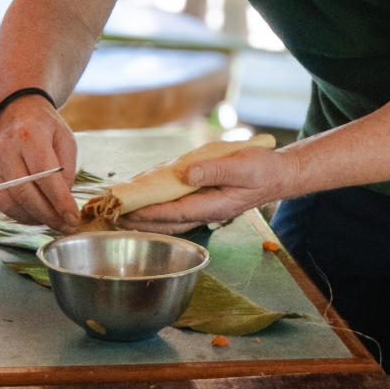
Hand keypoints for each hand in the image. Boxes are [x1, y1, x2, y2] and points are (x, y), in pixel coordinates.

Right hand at [0, 98, 79, 230]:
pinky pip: (1, 203)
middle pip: (25, 194)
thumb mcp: (65, 140)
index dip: (60, 201)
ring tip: (52, 221)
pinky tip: (35, 214)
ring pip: (11, 204)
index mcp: (29, 137)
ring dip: (34, 218)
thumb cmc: (44, 127)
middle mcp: (5, 150)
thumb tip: (63, 204)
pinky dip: (20, 214)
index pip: (45, 176)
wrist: (15, 112)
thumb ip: (67, 171)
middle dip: (48, 216)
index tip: (73, 218)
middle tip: (65, 226)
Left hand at [129, 139, 299, 232]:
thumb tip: (187, 173)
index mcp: (213, 205)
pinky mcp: (202, 202)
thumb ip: (216, 170)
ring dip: (144, 218)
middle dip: (139, 221)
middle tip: (112, 216)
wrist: (277, 176)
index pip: (174, 213)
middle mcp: (205, 211)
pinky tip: (143, 202)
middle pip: (166, 222)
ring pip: (168, 219)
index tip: (126, 210)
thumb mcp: (243, 165)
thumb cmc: (262, 169)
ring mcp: (203, 209)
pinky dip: (156, 208)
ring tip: (120, 214)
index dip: (148, 212)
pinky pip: (174, 209)